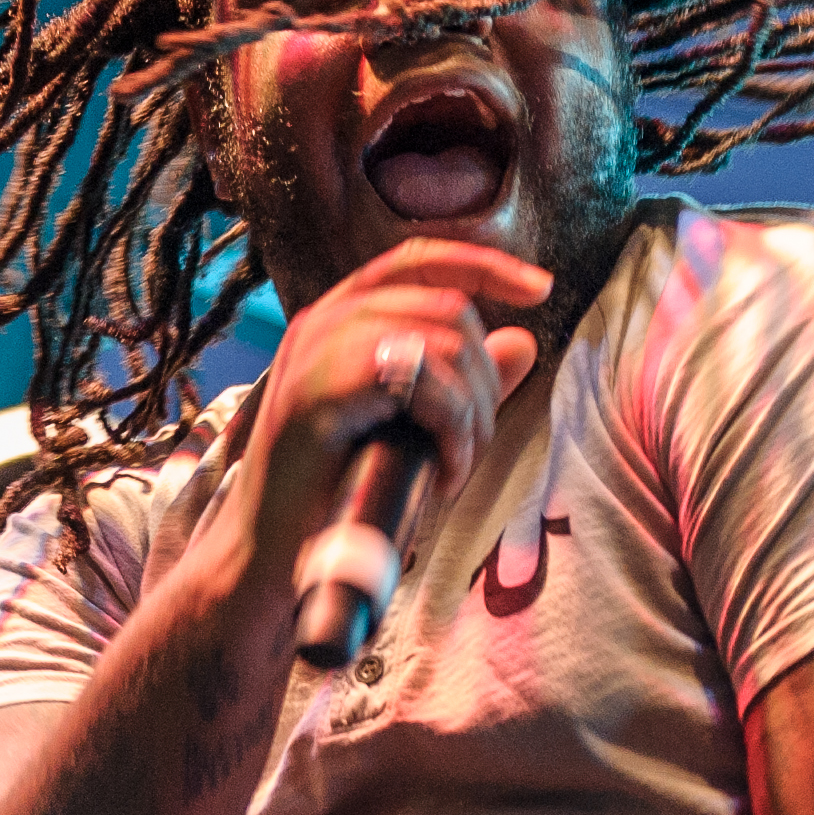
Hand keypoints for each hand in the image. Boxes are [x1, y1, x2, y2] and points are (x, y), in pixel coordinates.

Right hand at [228, 241, 546, 576]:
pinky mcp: (315, 392)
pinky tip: (441, 473)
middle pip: (448, 305)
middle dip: (486, 381)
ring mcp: (315, 350)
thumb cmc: (339, 492)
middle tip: (472, 448)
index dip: (486, 265)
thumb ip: (465, 381)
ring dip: (471, 414)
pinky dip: (450, 430)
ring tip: (455, 466)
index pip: (421, 260)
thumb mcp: (416, 426)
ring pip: (440, 341)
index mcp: (344, 317)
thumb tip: (522, 342)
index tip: (540, 289)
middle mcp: (325, 320)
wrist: (273, 553)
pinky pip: (415, 380)